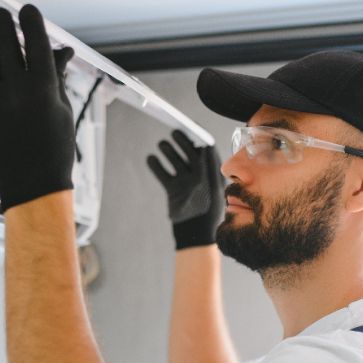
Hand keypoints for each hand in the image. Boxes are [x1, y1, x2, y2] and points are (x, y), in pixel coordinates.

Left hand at [0, 5, 75, 212]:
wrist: (32, 184)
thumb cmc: (53, 149)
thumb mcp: (63, 110)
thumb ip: (56, 76)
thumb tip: (62, 51)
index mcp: (44, 88)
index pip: (36, 40)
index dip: (30, 19)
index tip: (27, 11)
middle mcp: (17, 91)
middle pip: (5, 41)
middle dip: (3, 21)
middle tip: (1, 14)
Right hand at [147, 131, 223, 249]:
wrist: (194, 235)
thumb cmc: (207, 212)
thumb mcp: (211, 186)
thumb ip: (208, 166)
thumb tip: (205, 145)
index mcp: (212, 173)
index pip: (207, 150)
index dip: (200, 138)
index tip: (192, 128)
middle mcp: (199, 176)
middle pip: (190, 153)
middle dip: (182, 142)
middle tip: (174, 132)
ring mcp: (186, 183)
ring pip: (176, 162)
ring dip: (169, 152)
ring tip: (161, 144)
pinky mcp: (174, 191)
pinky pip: (164, 175)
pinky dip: (156, 166)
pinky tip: (150, 158)